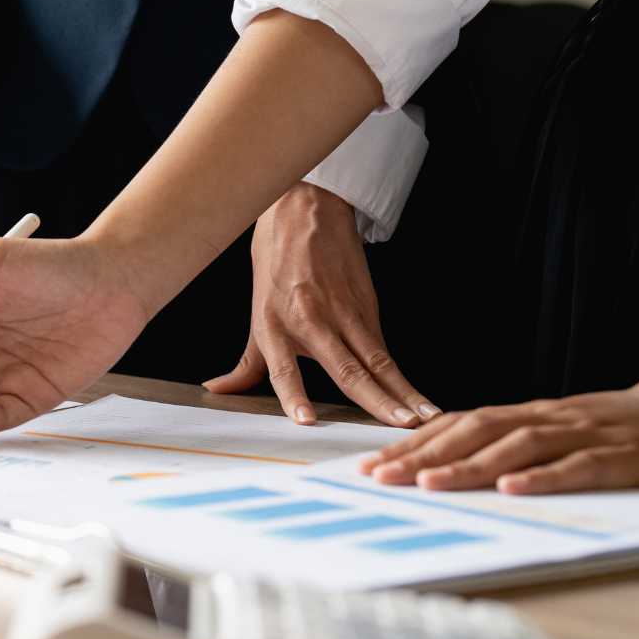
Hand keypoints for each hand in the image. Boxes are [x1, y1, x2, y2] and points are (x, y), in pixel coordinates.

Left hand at [204, 183, 434, 428]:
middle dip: (375, 400)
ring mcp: (343, 313)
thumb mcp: (255, 311)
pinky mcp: (367, 305)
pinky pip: (383, 347)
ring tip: (420, 417)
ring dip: (401, 392)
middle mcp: (310, 321)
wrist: (306, 211)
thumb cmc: (276, 260)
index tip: (306, 420)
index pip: (283, 368)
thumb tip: (217, 390)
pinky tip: (416, 397)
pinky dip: (400, 374)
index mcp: (274, 325)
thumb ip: (246, 362)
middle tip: (398, 427)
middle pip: (346, 368)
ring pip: (376, 360)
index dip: (293, 395)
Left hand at [358, 385, 638, 493]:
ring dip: (469, 464)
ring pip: (517, 445)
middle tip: (380, 476)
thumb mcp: (550, 434)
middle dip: (423, 453)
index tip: (370, 465)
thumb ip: (504, 445)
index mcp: (524, 415)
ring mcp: (581, 434)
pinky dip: (542, 477)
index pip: (457, 425)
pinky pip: (576, 466)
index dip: (412, 443)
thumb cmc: (606, 432)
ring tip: (428, 483)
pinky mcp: (616, 457)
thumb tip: (440, 466)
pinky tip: (511, 489)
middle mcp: (545, 419)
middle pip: (475, 431)